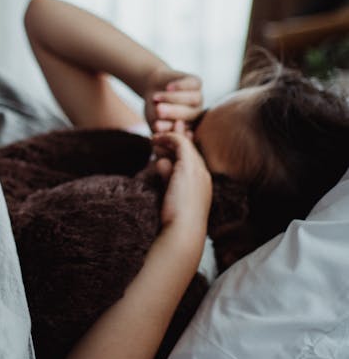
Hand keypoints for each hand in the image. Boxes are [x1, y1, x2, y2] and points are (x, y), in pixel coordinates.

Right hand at [143, 67, 202, 132]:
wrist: (153, 87)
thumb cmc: (153, 108)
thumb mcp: (153, 119)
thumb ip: (157, 127)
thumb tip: (157, 128)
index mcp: (188, 127)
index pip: (185, 131)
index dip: (173, 129)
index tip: (156, 125)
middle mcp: (196, 114)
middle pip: (191, 115)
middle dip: (173, 112)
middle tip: (158, 109)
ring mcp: (198, 98)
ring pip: (194, 99)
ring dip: (174, 98)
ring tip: (156, 97)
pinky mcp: (196, 82)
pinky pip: (193, 84)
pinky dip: (180, 86)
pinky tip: (168, 87)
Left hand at [152, 126, 211, 240]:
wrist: (183, 230)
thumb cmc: (175, 220)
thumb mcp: (170, 194)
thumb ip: (167, 177)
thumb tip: (160, 162)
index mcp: (202, 185)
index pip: (193, 161)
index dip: (182, 149)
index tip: (169, 142)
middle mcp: (204, 175)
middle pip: (191, 149)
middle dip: (179, 137)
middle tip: (167, 128)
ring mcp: (198, 169)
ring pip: (185, 143)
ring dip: (169, 137)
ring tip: (154, 136)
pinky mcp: (189, 166)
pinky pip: (178, 142)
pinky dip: (166, 137)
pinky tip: (154, 139)